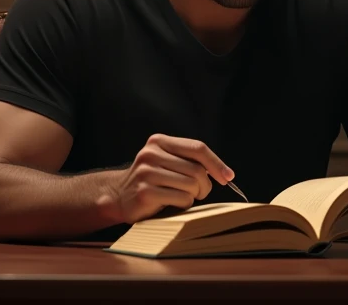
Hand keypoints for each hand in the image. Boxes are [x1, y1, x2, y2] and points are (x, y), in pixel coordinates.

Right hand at [106, 134, 234, 223]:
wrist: (119, 196)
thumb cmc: (152, 181)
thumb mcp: (168, 162)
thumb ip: (189, 160)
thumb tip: (224, 173)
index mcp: (159, 141)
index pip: (197, 148)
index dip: (216, 163)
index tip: (228, 177)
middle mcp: (151, 153)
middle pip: (197, 169)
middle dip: (205, 185)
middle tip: (200, 193)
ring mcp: (146, 172)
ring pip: (191, 185)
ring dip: (193, 196)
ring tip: (182, 197)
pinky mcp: (144, 192)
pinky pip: (181, 199)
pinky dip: (183, 204)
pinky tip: (172, 204)